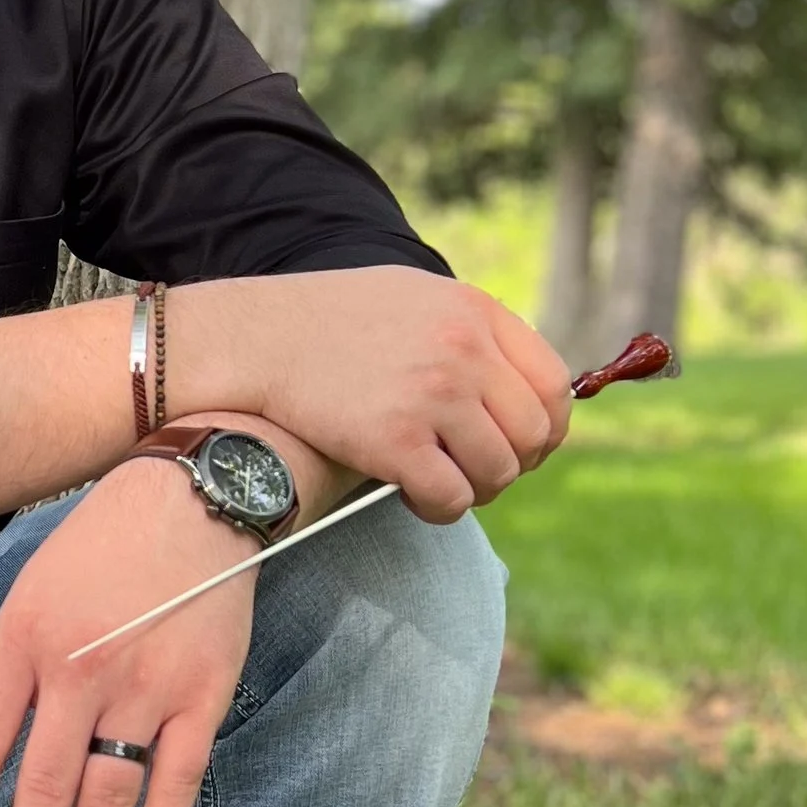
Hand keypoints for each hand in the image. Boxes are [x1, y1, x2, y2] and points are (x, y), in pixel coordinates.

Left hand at [0, 461, 255, 806]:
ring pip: (108, 795)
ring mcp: (145, 687)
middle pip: (46, 783)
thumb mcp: (29, 589)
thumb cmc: (101, 544)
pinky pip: (176, 782)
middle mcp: (81, 668)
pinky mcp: (202, 698)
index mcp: (26, 637)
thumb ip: (1, 666)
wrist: (193, 500)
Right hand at [168, 268, 568, 519]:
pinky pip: (451, 498)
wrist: (253, 339)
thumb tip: (521, 385)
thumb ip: (469, 330)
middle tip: (474, 472)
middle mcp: (462, 349)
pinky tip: (410, 496)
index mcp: (473, 310)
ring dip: (476, 490)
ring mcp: (432, 395)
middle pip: (532, 433)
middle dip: (511, 465)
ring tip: (439, 482)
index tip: (521, 446)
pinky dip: (439, 509)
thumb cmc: (328, 323)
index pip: (552, 382)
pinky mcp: (394, 441)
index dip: (545, 426)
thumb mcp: (412, 297)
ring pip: (498, 471)